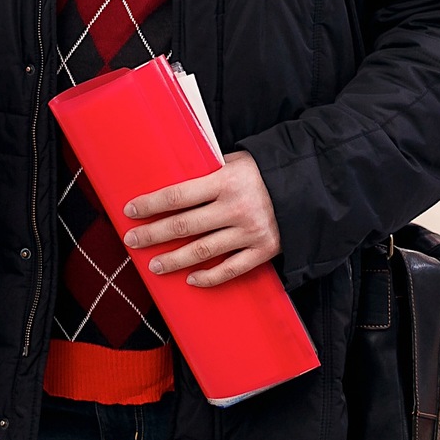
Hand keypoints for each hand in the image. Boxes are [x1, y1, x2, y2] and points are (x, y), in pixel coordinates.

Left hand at [121, 151, 281, 287]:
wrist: (309, 185)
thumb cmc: (264, 171)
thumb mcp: (235, 161)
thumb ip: (208, 172)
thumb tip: (173, 180)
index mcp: (225, 180)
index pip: (178, 195)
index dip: (150, 205)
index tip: (130, 211)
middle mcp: (235, 207)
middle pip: (183, 225)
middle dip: (153, 234)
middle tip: (132, 241)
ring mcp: (250, 231)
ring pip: (202, 251)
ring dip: (174, 260)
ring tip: (154, 265)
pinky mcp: (264, 250)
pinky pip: (231, 269)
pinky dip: (209, 277)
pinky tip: (190, 278)